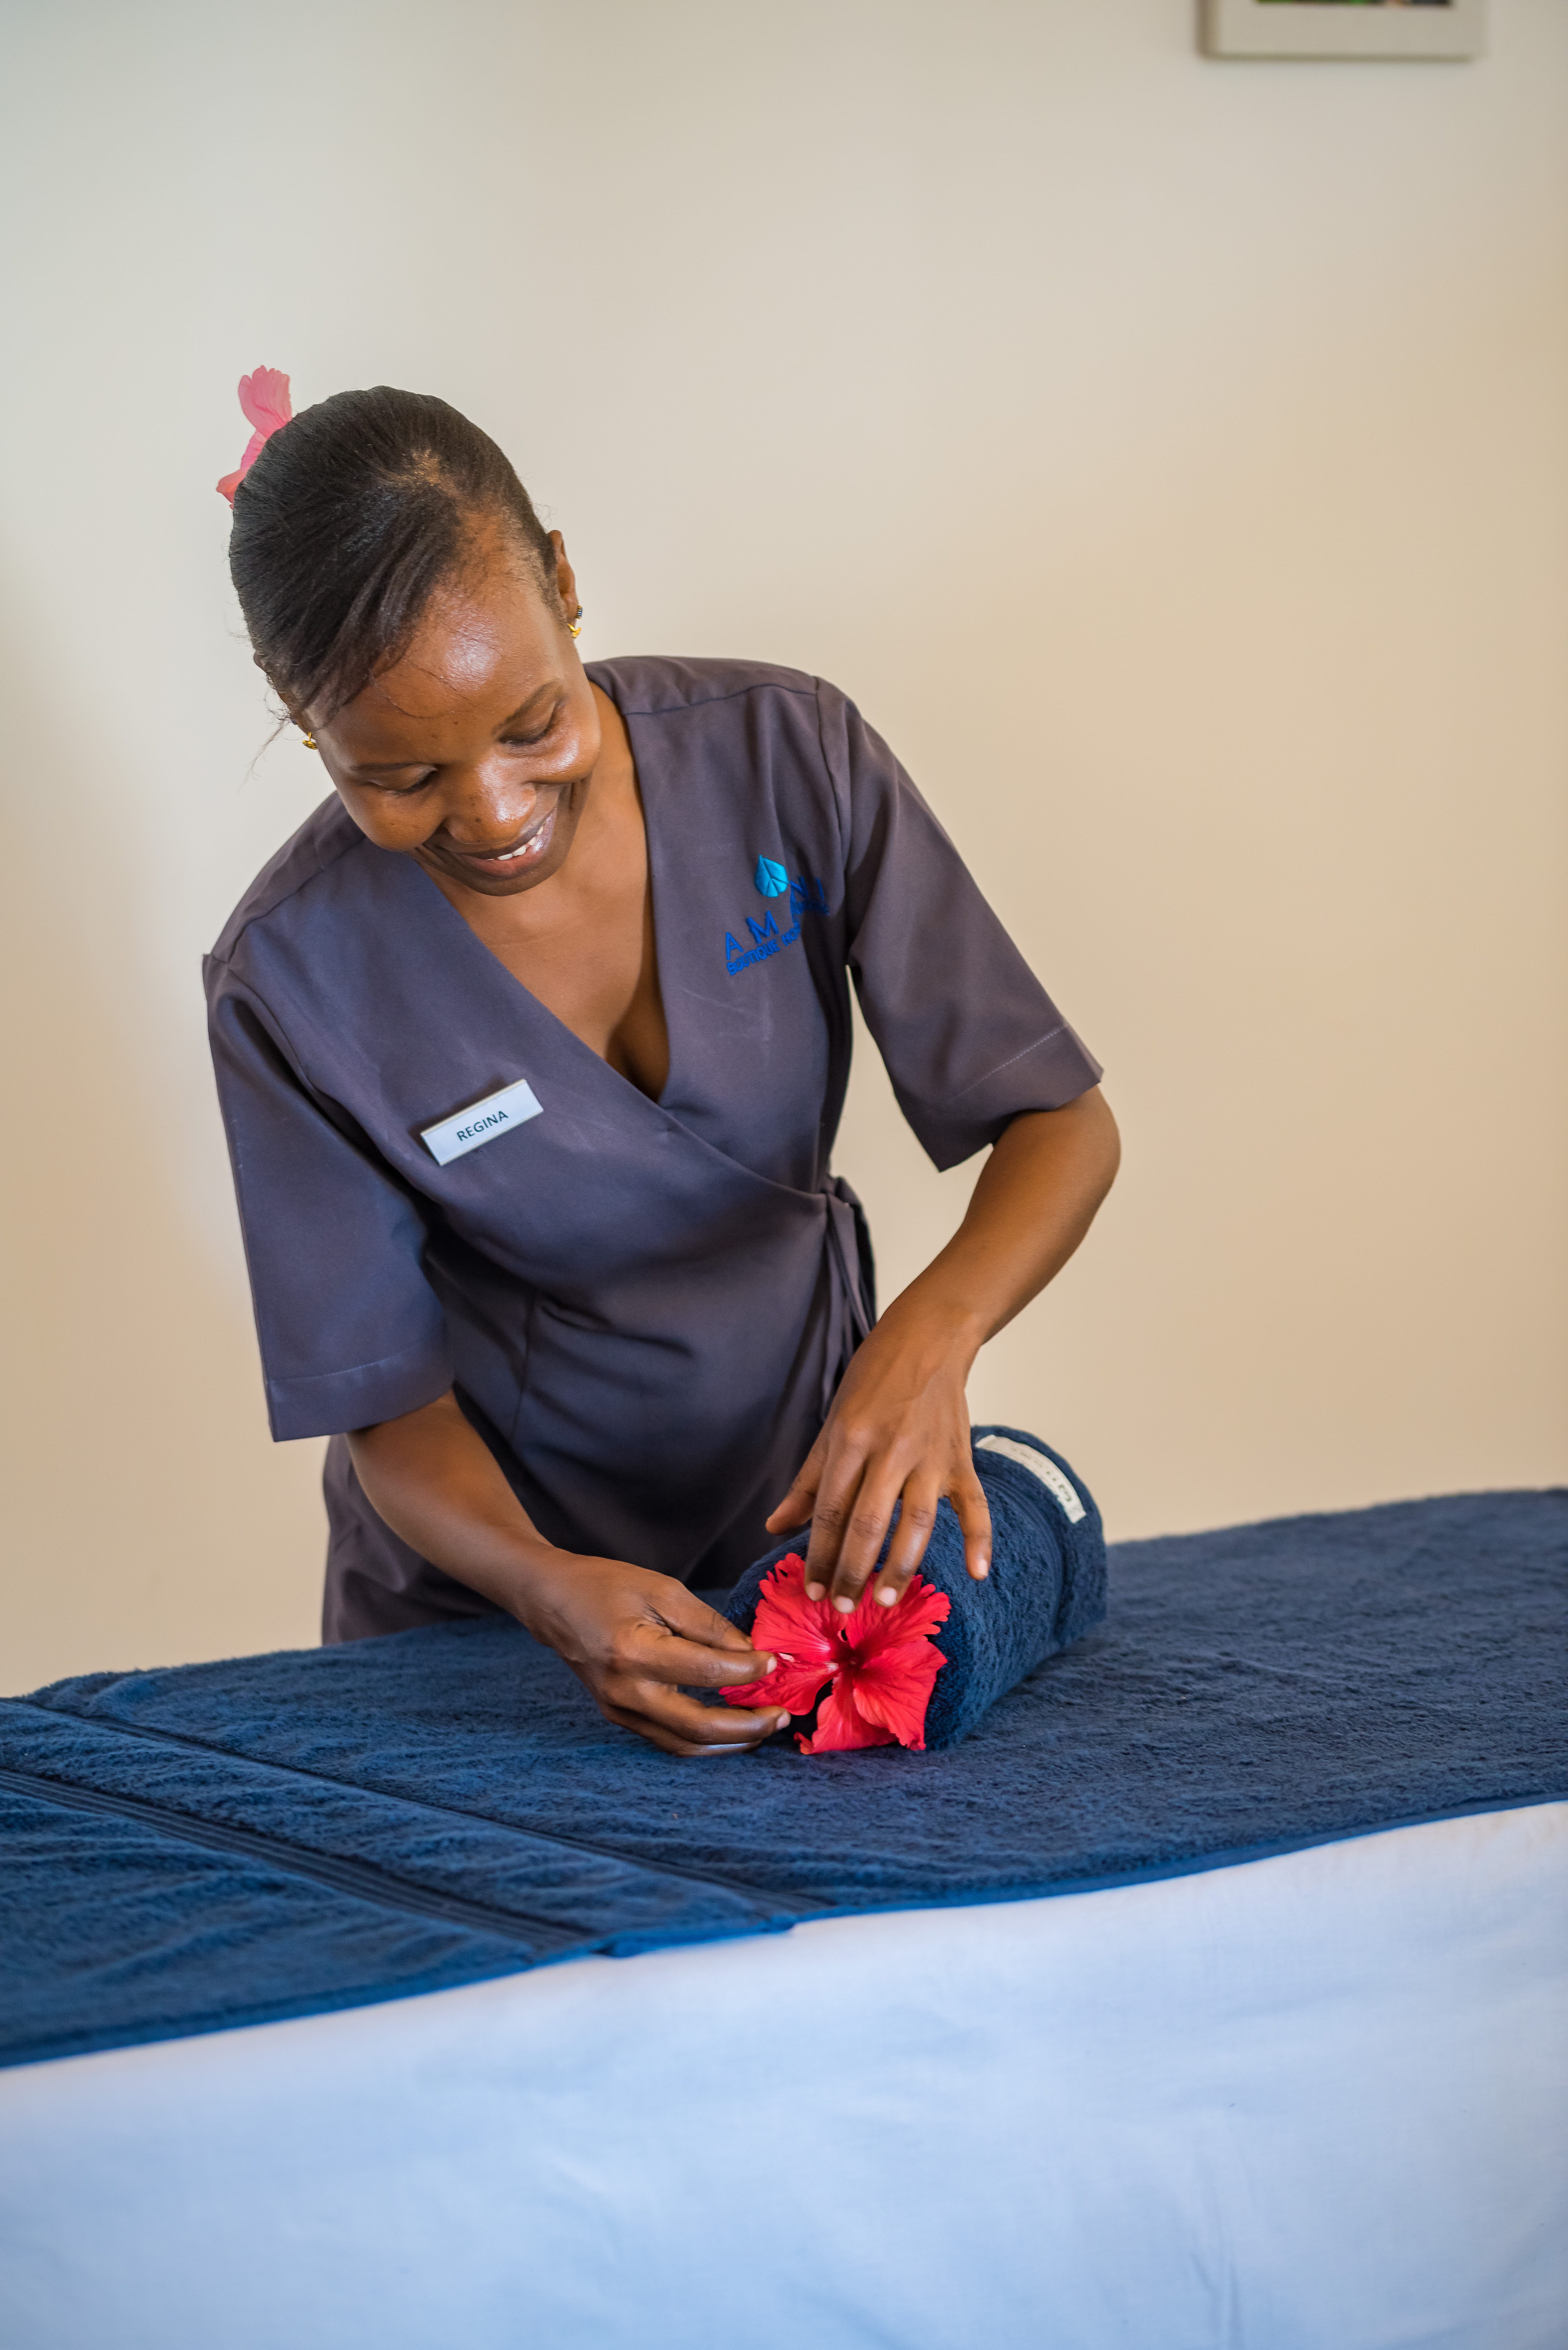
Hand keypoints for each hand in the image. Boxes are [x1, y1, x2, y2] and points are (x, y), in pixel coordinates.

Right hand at [515, 1550, 791, 1756]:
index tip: (776, 1662)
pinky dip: (704, 1739)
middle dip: (747, 1726)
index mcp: (633, 1652)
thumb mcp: (662, 1589)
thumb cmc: (606, 1585)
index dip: (747, 1671)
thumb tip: (752, 1653)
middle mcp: (624, 1691)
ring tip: (765, 1727)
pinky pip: (667, 1739)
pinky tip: (731, 1729)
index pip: (706, 1673)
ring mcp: (618, 1710)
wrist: (553, 1601)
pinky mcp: (618, 1716)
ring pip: (684, 1744)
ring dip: (730, 1742)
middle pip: (698, 1726)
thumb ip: (708, 1625)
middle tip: (782, 1715)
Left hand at [764, 1302, 990, 1616]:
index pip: (831, 1510)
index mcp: (851, 1439)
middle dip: (853, 1571)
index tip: (812, 1591)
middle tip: (843, 1609)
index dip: (819, 1554)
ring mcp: (929, 1456)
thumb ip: (808, 1481)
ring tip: (886, 1599)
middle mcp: (889, 1449)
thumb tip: (774, 1526)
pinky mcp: (961, 1458)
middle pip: (868, 1522)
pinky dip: (979, 1539)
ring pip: (916, 1521)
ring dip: (900, 1564)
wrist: (927, 1337)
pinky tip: (976, 1573)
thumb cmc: (872, 1381)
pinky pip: (973, 1504)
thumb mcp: (832, 1425)